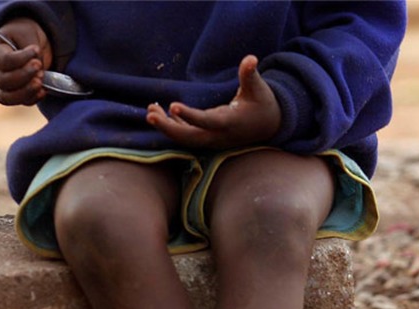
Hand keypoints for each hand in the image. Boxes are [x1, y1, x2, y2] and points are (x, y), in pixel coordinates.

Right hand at [0, 18, 51, 105]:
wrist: (28, 43)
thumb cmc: (23, 35)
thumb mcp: (27, 33)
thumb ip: (31, 50)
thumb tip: (39, 70)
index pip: (3, 60)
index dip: (20, 58)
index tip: (36, 50)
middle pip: (3, 81)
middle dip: (23, 75)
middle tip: (38, 65)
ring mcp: (3, 86)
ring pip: (7, 97)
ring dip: (26, 91)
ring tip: (40, 81)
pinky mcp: (16, 95)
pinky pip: (21, 102)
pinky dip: (32, 98)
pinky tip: (43, 90)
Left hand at [146, 55, 281, 148]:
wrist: (268, 126)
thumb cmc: (262, 104)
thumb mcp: (258, 89)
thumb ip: (250, 75)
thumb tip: (250, 59)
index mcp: (229, 122)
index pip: (206, 121)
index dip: (190, 115)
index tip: (173, 105)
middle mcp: (217, 135)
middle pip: (189, 137)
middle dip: (168, 127)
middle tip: (150, 114)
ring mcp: (210, 140)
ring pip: (184, 138)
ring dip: (166, 125)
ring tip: (150, 110)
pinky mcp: (206, 139)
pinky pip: (186, 134)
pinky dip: (173, 125)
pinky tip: (159, 112)